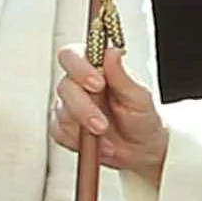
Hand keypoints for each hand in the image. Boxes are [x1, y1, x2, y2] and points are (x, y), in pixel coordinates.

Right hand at [49, 47, 165, 176]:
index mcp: (96, 67)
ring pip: (61, 110)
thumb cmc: (142, 117)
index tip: (97, 83)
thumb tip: (112, 52)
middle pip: (65, 85)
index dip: (79, 67)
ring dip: (82, 124)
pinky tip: (94, 141)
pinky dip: (76, 139)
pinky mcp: (64, 127)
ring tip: (103, 133)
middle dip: (82, 106)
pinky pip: (59, 131)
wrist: (142, 148)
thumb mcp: (139, 97)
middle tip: (101, 122)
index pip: (73, 55)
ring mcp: (70, 105)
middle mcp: (79, 83)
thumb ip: (123, 75)